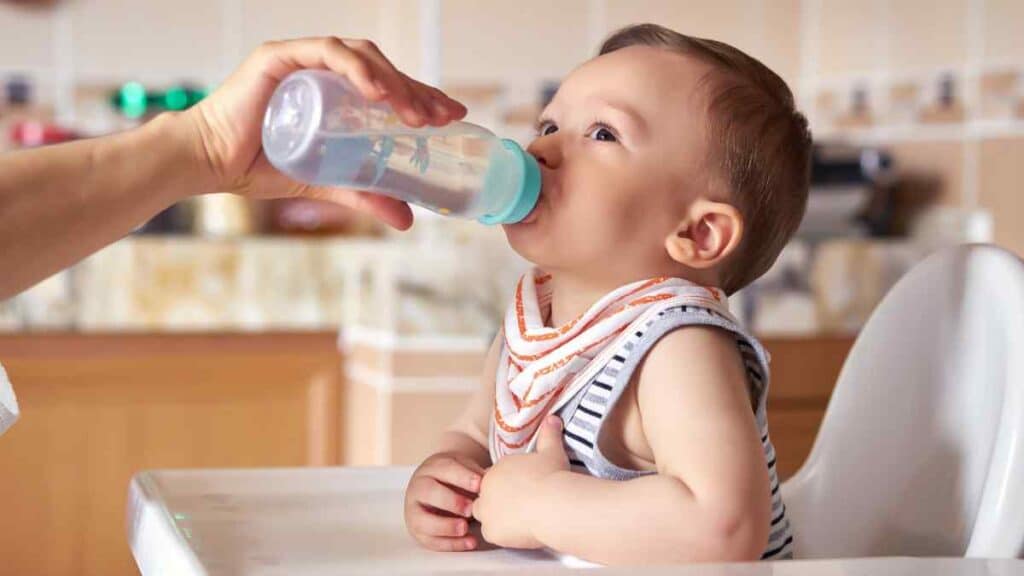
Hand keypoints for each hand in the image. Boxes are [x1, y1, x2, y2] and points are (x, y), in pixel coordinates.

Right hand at [184, 37, 466, 229]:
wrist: (206, 164)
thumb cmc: (257, 167)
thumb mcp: (323, 182)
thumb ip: (363, 195)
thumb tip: (408, 220)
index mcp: (332, 90)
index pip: (387, 84)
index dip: (422, 95)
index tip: (452, 114)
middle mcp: (319, 67)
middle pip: (381, 68)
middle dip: (417, 90)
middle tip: (444, 116)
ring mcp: (300, 58)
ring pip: (361, 57)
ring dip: (395, 82)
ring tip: (417, 115)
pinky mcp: (279, 57)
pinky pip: (327, 53)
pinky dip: (357, 70)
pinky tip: (379, 94)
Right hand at [404, 451, 485, 551]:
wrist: (433, 485)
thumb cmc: (453, 478)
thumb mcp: (463, 469)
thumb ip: (475, 474)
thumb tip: (492, 480)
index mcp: (432, 468)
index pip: (445, 470)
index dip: (462, 477)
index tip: (479, 485)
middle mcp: (419, 488)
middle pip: (429, 492)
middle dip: (451, 501)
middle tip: (471, 509)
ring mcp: (415, 511)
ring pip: (423, 520)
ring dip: (446, 526)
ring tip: (465, 527)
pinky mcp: (418, 531)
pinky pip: (431, 541)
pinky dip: (451, 544)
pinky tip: (470, 542)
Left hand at [472, 415, 569, 548]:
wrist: (554, 503)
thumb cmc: (553, 476)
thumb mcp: (552, 451)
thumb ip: (549, 435)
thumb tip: (553, 418)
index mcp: (496, 469)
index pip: (492, 479)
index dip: (505, 486)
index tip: (519, 491)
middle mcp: (486, 489)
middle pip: (485, 497)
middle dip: (497, 502)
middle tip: (518, 507)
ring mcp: (487, 510)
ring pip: (484, 516)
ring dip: (497, 519)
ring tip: (518, 521)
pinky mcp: (491, 531)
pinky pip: (491, 534)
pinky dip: (502, 534)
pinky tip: (518, 532)